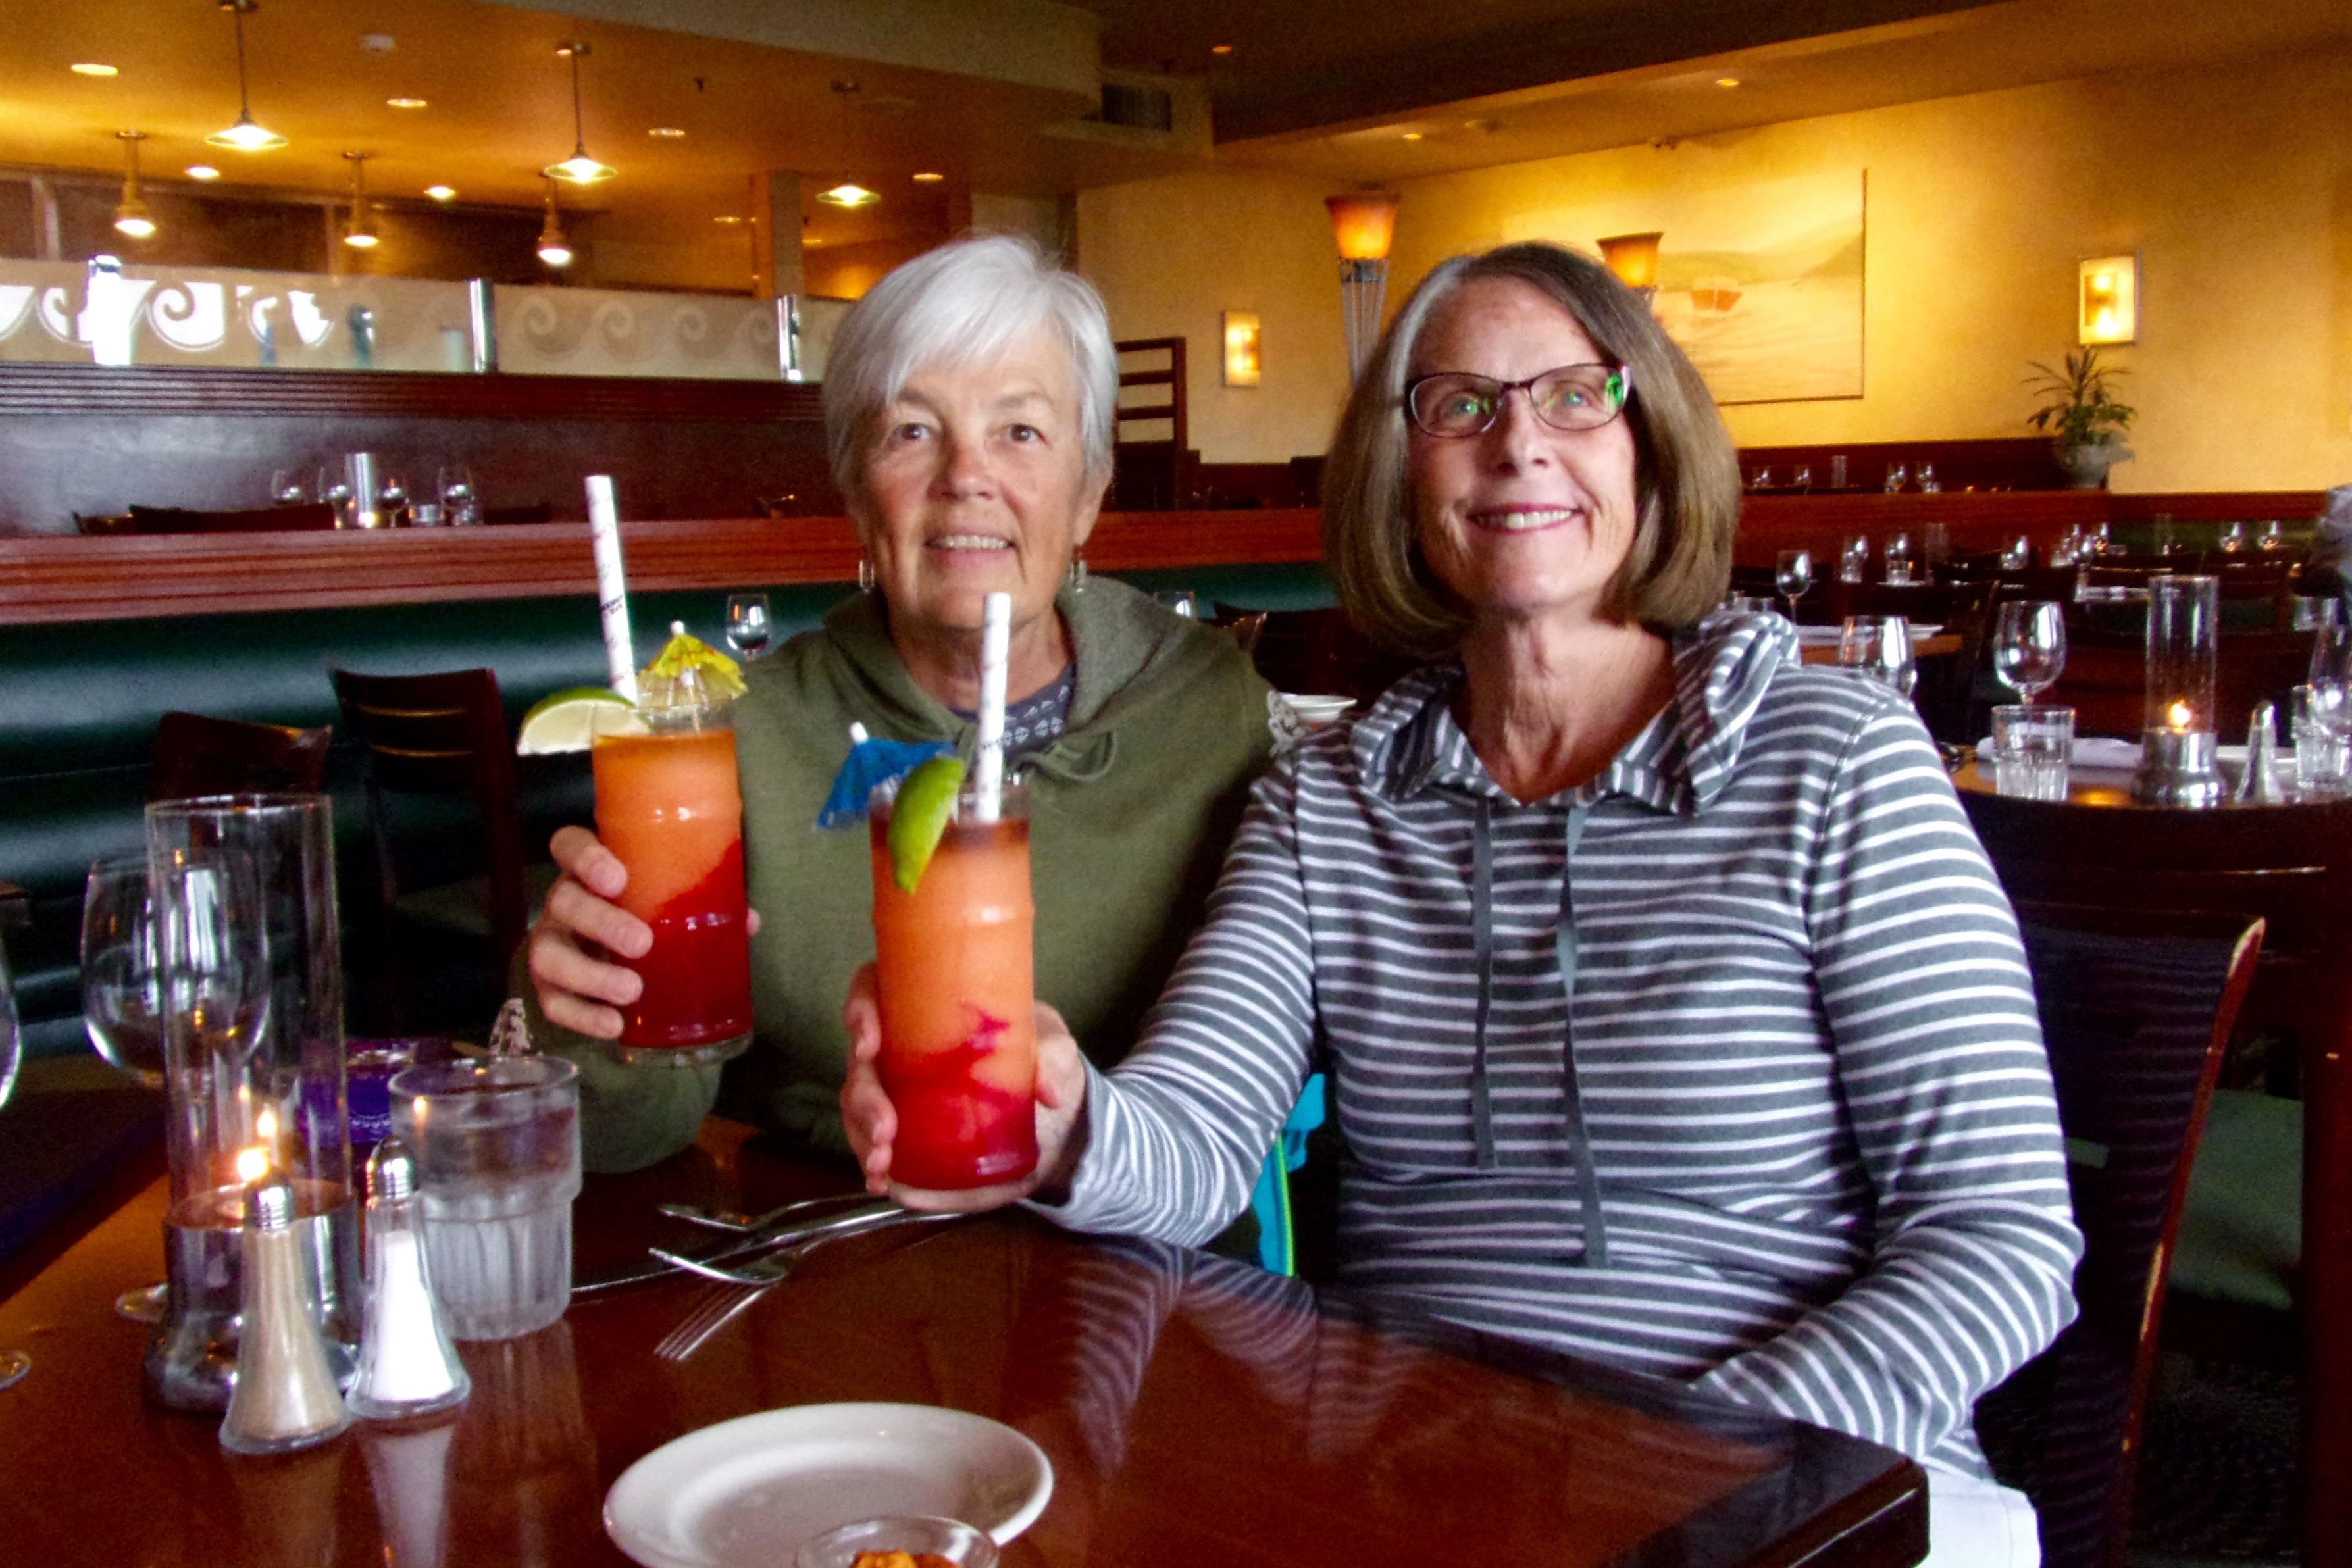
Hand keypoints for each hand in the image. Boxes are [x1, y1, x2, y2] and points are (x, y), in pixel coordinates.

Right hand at [527, 825, 759, 1038]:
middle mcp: (563, 901)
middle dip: (601, 922)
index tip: (617, 878)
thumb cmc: (645, 913)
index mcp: (590, 870)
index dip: (587, 859)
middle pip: (564, 901)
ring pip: (549, 955)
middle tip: (642, 943)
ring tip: (632, 991)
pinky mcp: (547, 986)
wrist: (605, 956)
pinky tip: (614, 1026)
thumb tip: (749, 921)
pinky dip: (583, 1017)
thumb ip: (704, 902)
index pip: (570, 846)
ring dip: (591, 975)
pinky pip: (553, 1003)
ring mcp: (550, 943)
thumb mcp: (667, 901)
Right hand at [840, 963, 1087, 1210]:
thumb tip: (1050, 1093)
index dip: (860, 1012)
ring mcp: (895, 1087)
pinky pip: (871, 1139)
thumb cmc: (1034, 1050)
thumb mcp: (1050, 1044)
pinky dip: (871, 1161)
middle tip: (886, 1126)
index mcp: (922, 1004)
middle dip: (865, 1094)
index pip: (873, 991)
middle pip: (860, 1060)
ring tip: (883, 1159)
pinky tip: (880, 1180)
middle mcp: (898, 1043)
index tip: (870, 1042)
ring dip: (863, 1132)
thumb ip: (1050, 1057)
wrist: (1042, 1097)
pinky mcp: (901, 1126)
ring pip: (857, 1103)